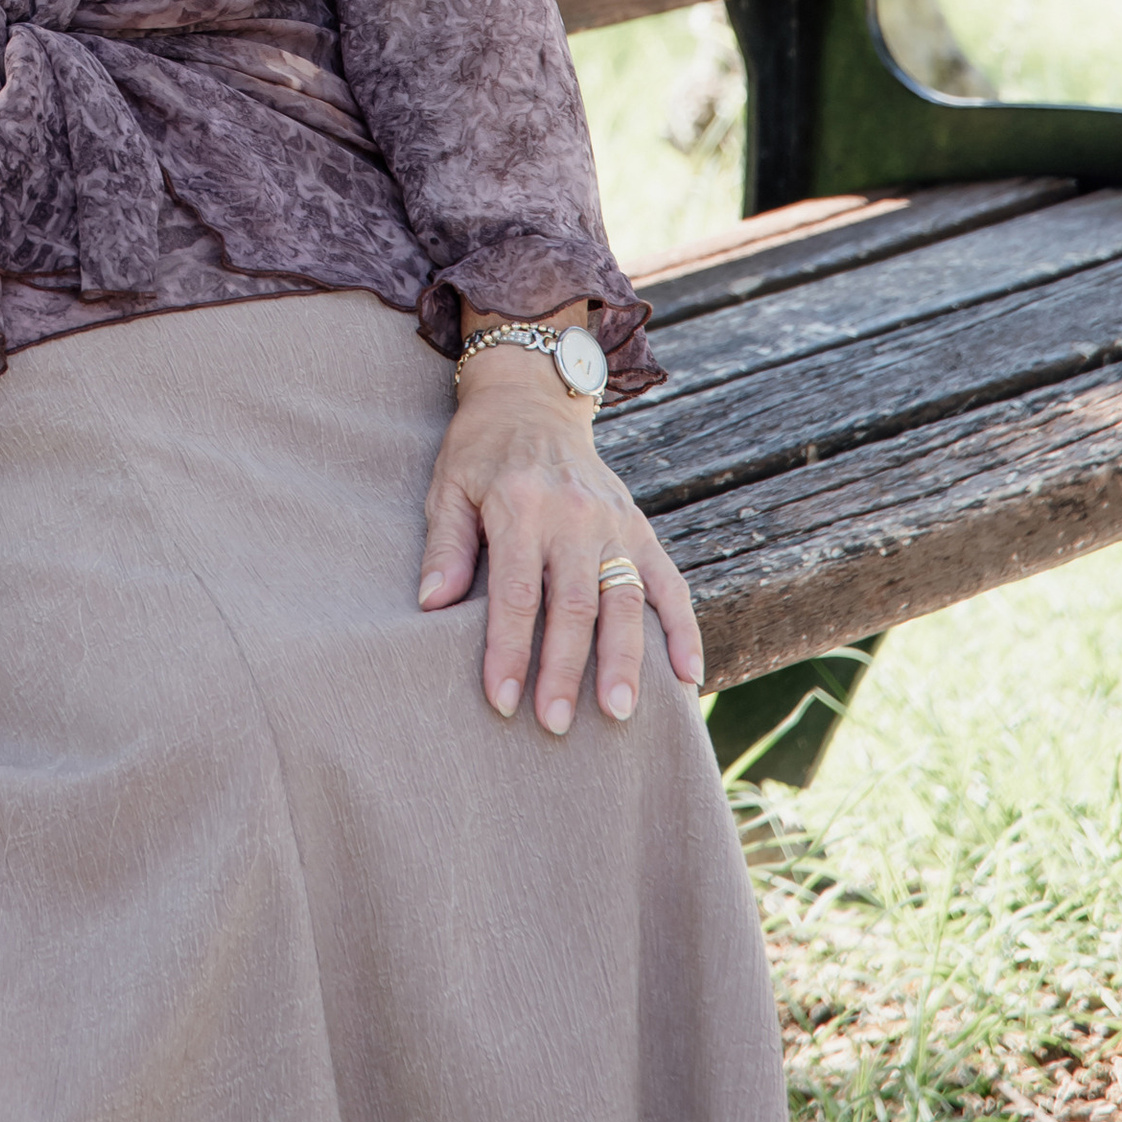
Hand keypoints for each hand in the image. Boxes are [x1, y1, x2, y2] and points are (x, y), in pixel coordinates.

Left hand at [417, 354, 703, 734]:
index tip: (502, 702)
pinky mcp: (640, 526)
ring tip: (620, 714)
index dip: (509, 652)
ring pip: (625, 601)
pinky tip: (689, 675)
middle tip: (557, 724)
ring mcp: (614, 522)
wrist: (531, 397)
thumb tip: (432, 604)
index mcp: (521, 505)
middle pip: (574, 606)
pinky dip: (683, 629)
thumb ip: (445, 546)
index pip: (516, 594)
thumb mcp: (448, 486)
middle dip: (566, 671)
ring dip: (624, 662)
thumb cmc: (480, 450)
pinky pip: (669, 582)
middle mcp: (574, 515)